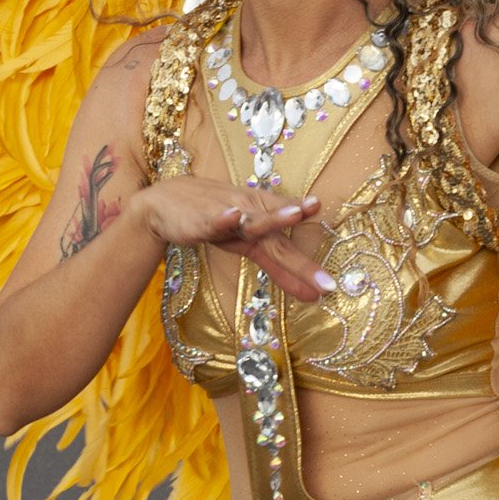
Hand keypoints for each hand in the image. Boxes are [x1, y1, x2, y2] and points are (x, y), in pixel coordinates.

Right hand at [124, 176, 332, 301]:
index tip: (332, 283)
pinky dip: (224, 218)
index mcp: (267, 220)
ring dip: (275, 216)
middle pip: (280, 240)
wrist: (166, 204)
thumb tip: (312, 294)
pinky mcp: (203, 219)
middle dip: (301, 263)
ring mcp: (229, 213)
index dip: (311, 263)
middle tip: (326, 282)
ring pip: (255, 220)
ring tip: (295, 214)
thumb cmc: (217, 221)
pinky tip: (232, 216)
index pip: (293, 244)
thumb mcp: (248, 246)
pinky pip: (214, 219)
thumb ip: (280, 267)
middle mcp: (253, 214)